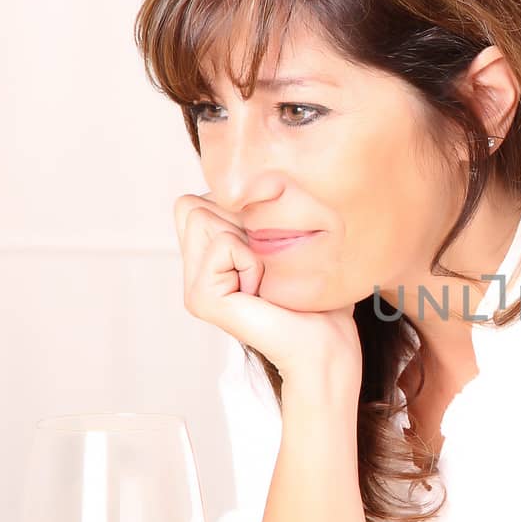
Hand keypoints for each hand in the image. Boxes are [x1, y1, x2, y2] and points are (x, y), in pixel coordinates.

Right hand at [174, 192, 360, 389]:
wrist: (327, 343)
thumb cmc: (317, 295)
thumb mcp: (286, 240)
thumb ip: (257, 211)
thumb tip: (246, 178)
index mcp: (208, 257)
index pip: (198, 198)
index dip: (241, 211)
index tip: (270, 253)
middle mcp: (194, 271)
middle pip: (194, 204)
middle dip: (243, 223)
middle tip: (267, 269)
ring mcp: (193, 287)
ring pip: (205, 216)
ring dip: (251, 243)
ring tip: (266, 281)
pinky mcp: (200, 299)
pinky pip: (224, 244)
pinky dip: (253, 261)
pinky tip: (263, 293)